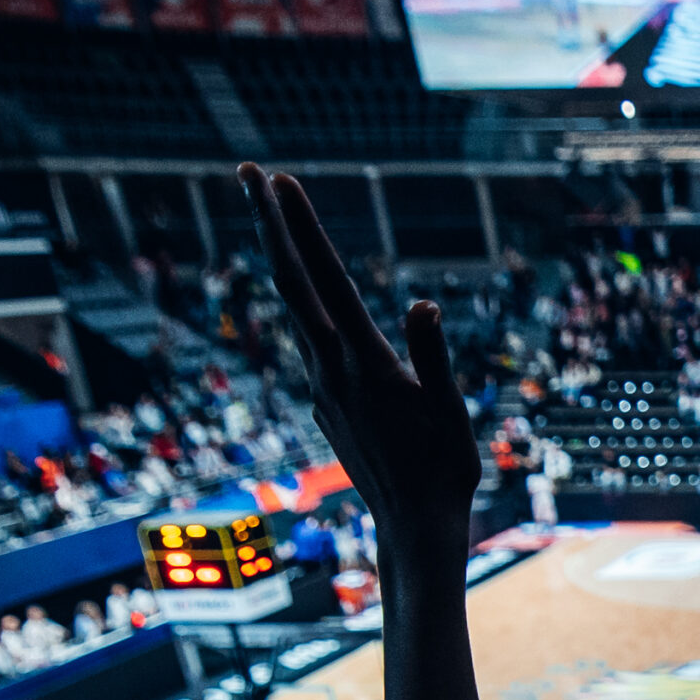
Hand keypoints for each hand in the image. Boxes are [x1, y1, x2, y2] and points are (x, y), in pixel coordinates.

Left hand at [239, 166, 479, 557]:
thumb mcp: (450, 411)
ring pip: (295, 309)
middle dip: (272, 224)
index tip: (279, 180)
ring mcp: (324, 388)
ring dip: (283, 258)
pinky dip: (301, 300)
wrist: (413, 528)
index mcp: (363, 363)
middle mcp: (331, 370)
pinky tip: (305, 289)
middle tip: (249, 171)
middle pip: (292, 284)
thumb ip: (433, 356)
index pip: (323, 280)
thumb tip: (423, 304)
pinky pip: (310, 339)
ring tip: (273, 215)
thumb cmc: (443, 470)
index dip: (301, 228)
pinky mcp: (328, 404)